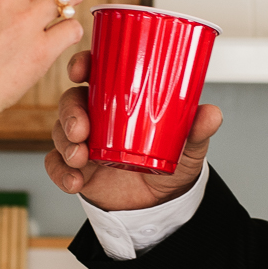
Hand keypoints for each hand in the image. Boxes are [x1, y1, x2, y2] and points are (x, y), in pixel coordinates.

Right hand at [44, 49, 222, 210]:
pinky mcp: (76, 168)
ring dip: (64, 143)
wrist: (162, 203)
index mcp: (119, 100)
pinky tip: (75, 181)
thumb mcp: (188, 146)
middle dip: (70, 113)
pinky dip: (61, 173)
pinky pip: (56, 165)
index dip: (82, 65)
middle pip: (71, 101)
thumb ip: (197, 131)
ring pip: (59, 132)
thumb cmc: (171, 162)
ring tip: (80, 157)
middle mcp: (97, 117)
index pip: (95, 73)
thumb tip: (211, 114)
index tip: (80, 70)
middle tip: (80, 129)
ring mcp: (84, 142)